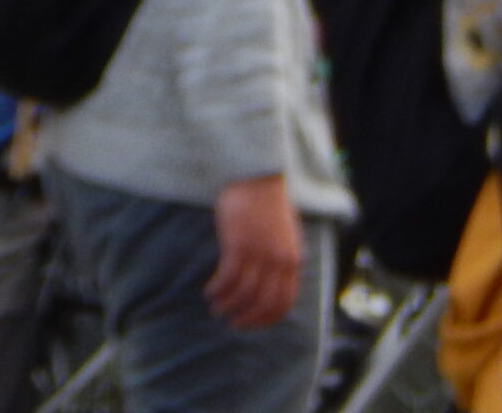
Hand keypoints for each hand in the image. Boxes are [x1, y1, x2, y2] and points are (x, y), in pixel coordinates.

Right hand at [207, 174, 302, 330]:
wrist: (256, 178)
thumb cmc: (268, 204)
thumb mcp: (286, 236)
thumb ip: (283, 259)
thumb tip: (274, 283)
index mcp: (292, 260)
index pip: (283, 302)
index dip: (266, 318)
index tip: (251, 323)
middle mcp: (277, 261)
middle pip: (263, 302)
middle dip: (246, 318)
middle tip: (232, 323)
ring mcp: (257, 253)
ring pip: (243, 293)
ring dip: (228, 305)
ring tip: (216, 308)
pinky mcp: (237, 244)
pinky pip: (227, 277)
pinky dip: (218, 289)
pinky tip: (210, 291)